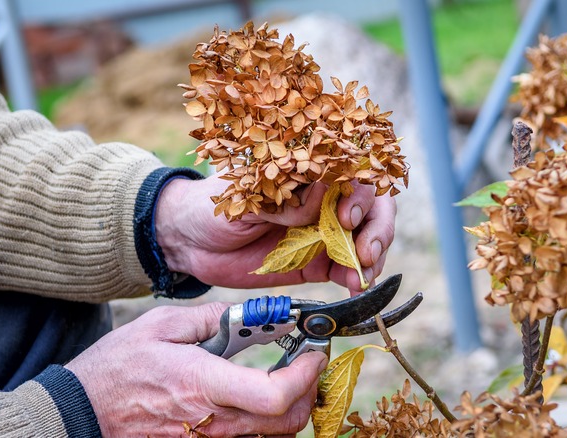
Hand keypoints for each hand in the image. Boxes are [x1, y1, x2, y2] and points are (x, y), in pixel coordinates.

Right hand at [65, 303, 326, 436]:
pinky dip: (265, 422)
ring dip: (290, 408)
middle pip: (287, 421)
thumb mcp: (160, 326)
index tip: (312, 353)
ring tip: (286, 379)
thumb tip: (246, 315)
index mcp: (205, 384)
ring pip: (272, 435)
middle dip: (308, 391)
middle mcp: (213, 421)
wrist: (81, 413)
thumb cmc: (116, 369)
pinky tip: (256, 398)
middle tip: (306, 364)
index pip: (276, 395)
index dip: (305, 375)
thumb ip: (211, 318)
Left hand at [155, 173, 395, 294]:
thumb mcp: (247, 195)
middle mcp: (323, 199)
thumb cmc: (214, 204)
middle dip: (377, 228)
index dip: (360, 195)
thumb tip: (323, 195)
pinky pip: (347, 269)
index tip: (347, 217)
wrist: (189, 242)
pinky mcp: (316, 263)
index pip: (353, 174)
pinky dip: (357, 278)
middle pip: (371, 206)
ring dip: (373, 256)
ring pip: (365, 238)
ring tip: (363, 275)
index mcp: (309, 173)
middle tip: (366, 252)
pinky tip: (356, 287)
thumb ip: (284, 200)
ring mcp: (322, 231)